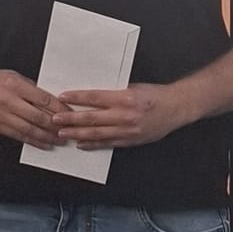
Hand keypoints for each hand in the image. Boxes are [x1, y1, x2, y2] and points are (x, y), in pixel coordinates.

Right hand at [0, 67, 67, 146]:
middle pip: (37, 116)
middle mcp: (7, 100)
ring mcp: (0, 114)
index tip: (69, 114)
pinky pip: (18, 136)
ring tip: (58, 140)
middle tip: (67, 130)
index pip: (43, 99)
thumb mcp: (18, 78)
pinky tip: (43, 143)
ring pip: (28, 129)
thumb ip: (34, 91)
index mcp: (15, 85)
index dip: (58, 109)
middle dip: (55, 126)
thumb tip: (55, 105)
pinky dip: (32, 141)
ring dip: (46, 136)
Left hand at [54, 83, 187, 149]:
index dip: (77, 98)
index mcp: (125, 98)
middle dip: (71, 119)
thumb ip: (114, 92)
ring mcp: (127, 130)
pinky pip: (107, 143)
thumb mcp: (134, 87)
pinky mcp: (130, 141)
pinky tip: (81, 144)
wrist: (176, 108)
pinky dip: (93, 144)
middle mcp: (125, 115)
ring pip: (97, 134)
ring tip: (63, 133)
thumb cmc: (155, 95)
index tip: (63, 97)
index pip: (95, 97)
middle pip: (92, 118)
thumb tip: (92, 96)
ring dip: (78, 134)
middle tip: (56, 119)